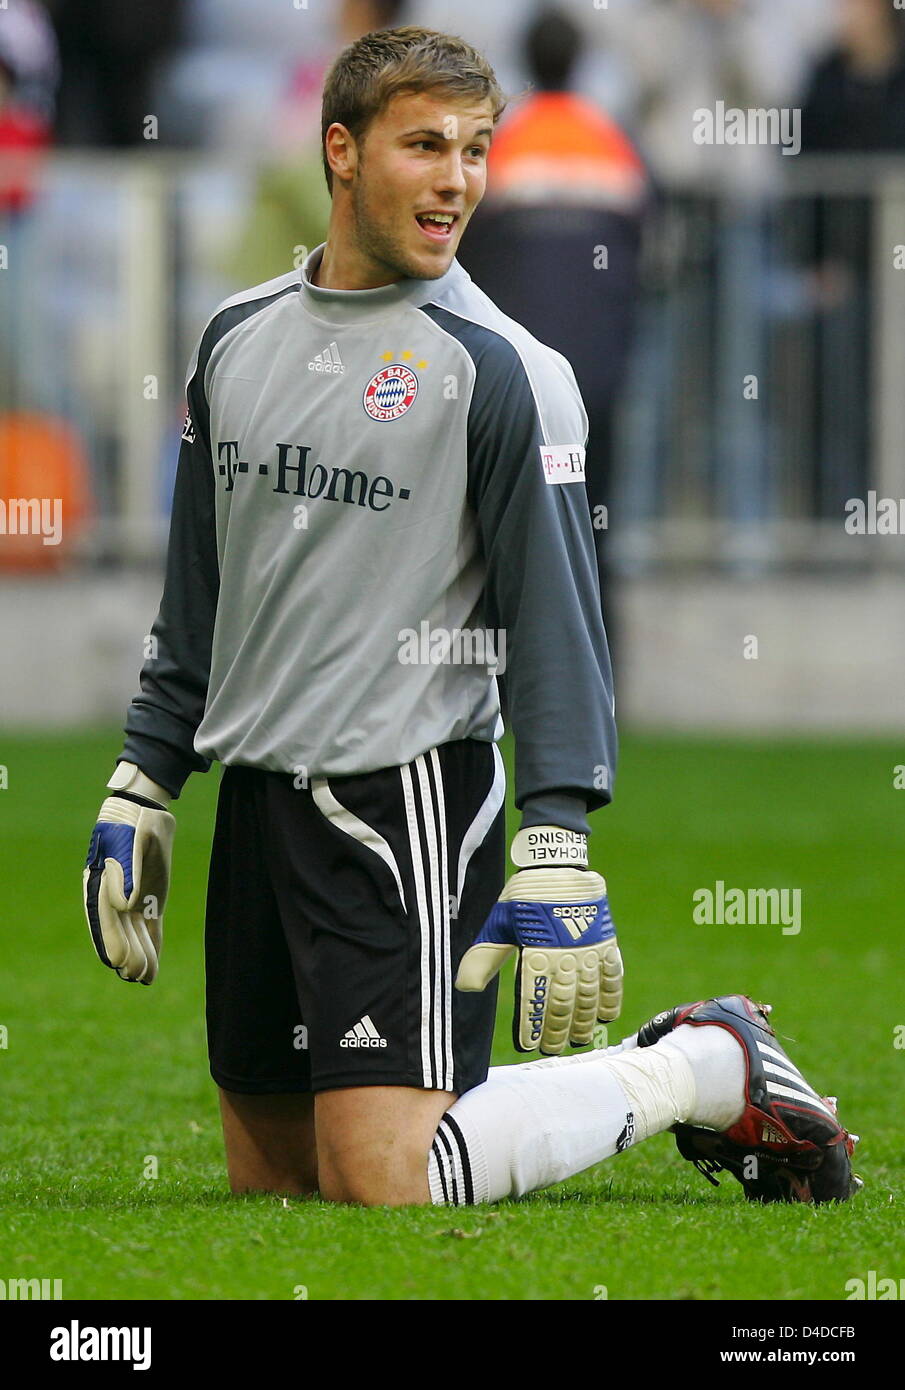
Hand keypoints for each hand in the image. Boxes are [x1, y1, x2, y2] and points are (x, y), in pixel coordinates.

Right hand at [83, 763, 174, 983]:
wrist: (144, 814)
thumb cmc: (132, 827)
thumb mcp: (132, 843)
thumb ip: (128, 871)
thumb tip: (125, 904)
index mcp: (101, 883)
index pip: (104, 918)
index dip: (110, 941)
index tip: (117, 962)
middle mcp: (114, 897)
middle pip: (120, 931)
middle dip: (127, 954)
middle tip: (135, 976)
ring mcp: (132, 900)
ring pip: (136, 933)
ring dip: (140, 955)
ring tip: (144, 978)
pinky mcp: (150, 901)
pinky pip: (149, 927)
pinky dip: (152, 945)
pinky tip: (153, 964)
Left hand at [455, 825, 622, 1053]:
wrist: (556, 866)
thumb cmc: (522, 897)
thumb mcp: (498, 924)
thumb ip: (484, 958)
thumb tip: (463, 987)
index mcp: (535, 952)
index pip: (534, 998)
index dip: (532, 1025)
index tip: (528, 1046)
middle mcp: (564, 955)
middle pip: (563, 1002)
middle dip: (559, 1030)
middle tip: (554, 1050)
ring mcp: (588, 950)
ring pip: (589, 994)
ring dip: (584, 1021)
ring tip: (580, 1041)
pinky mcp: (605, 942)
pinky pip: (612, 975)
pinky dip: (611, 996)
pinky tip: (607, 1015)